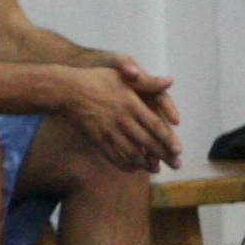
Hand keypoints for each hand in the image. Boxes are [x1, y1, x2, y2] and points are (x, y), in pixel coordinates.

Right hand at [62, 66, 180, 171]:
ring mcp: (108, 131)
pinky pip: (112, 156)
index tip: (178, 150)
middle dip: (163, 155)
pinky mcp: (96, 139)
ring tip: (156, 169)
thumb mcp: (122, 76)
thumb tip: (170, 81)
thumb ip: (148, 82)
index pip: (154, 125)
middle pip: (146, 142)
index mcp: (130, 104)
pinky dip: (124, 164)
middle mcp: (121, 120)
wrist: (66, 90)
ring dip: (145, 163)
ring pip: (130, 152)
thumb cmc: (96, 80)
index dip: (167, 139)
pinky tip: (131, 168)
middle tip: (176, 166)